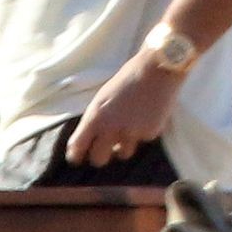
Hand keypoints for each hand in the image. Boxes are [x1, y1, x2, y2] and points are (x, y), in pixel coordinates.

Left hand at [66, 51, 183, 166]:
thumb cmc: (126, 81)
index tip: (76, 159)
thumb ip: (96, 119)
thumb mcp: (102, 98)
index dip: (75, 155)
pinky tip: (146, 117)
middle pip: (99, 159)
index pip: (78, 145)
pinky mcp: (150, 134)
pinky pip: (142, 141)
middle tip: (102, 152)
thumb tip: (91, 137)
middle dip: (99, 157)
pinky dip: (142, 133)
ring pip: (122, 154)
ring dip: (122, 147)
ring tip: (127, 131)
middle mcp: (111, 128)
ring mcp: (132, 133)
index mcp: (95, 117)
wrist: (156, 71)